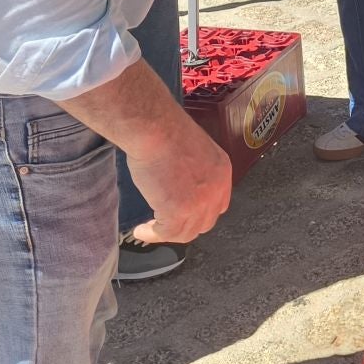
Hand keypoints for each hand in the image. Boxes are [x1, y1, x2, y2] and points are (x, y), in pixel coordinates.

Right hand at [125, 113, 232, 245]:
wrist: (155, 129)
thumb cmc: (165, 131)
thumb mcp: (192, 150)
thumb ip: (194, 169)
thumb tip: (181, 184)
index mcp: (222, 170)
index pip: (218, 204)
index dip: (200, 212)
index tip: (183, 214)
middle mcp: (216, 189)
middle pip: (205, 222)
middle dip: (185, 225)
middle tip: (165, 222)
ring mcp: (200, 202)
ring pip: (186, 232)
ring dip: (166, 233)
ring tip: (150, 229)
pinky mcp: (179, 211)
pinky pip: (167, 233)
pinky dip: (152, 235)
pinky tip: (141, 231)